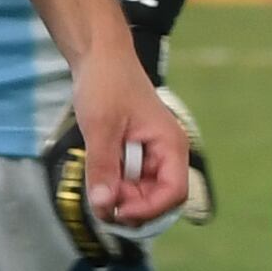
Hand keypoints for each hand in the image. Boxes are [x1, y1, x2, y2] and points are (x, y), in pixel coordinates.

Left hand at [68, 41, 194, 236]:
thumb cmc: (106, 85)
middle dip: (130, 204)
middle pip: (158, 198)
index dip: (148, 208)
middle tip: (99, 195)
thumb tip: (104, 207)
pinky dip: (114, 184)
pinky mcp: (137, 154)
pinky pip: (130, 181)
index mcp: (171, 145)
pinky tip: (98, 173)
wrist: (99, 58)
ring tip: (97, 181)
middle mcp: (167, 154)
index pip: (174, 192)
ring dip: (120, 195)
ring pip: (142, 192)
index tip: (116, 211)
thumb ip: (103, 169)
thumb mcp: (101, 128)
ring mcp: (152, 155)